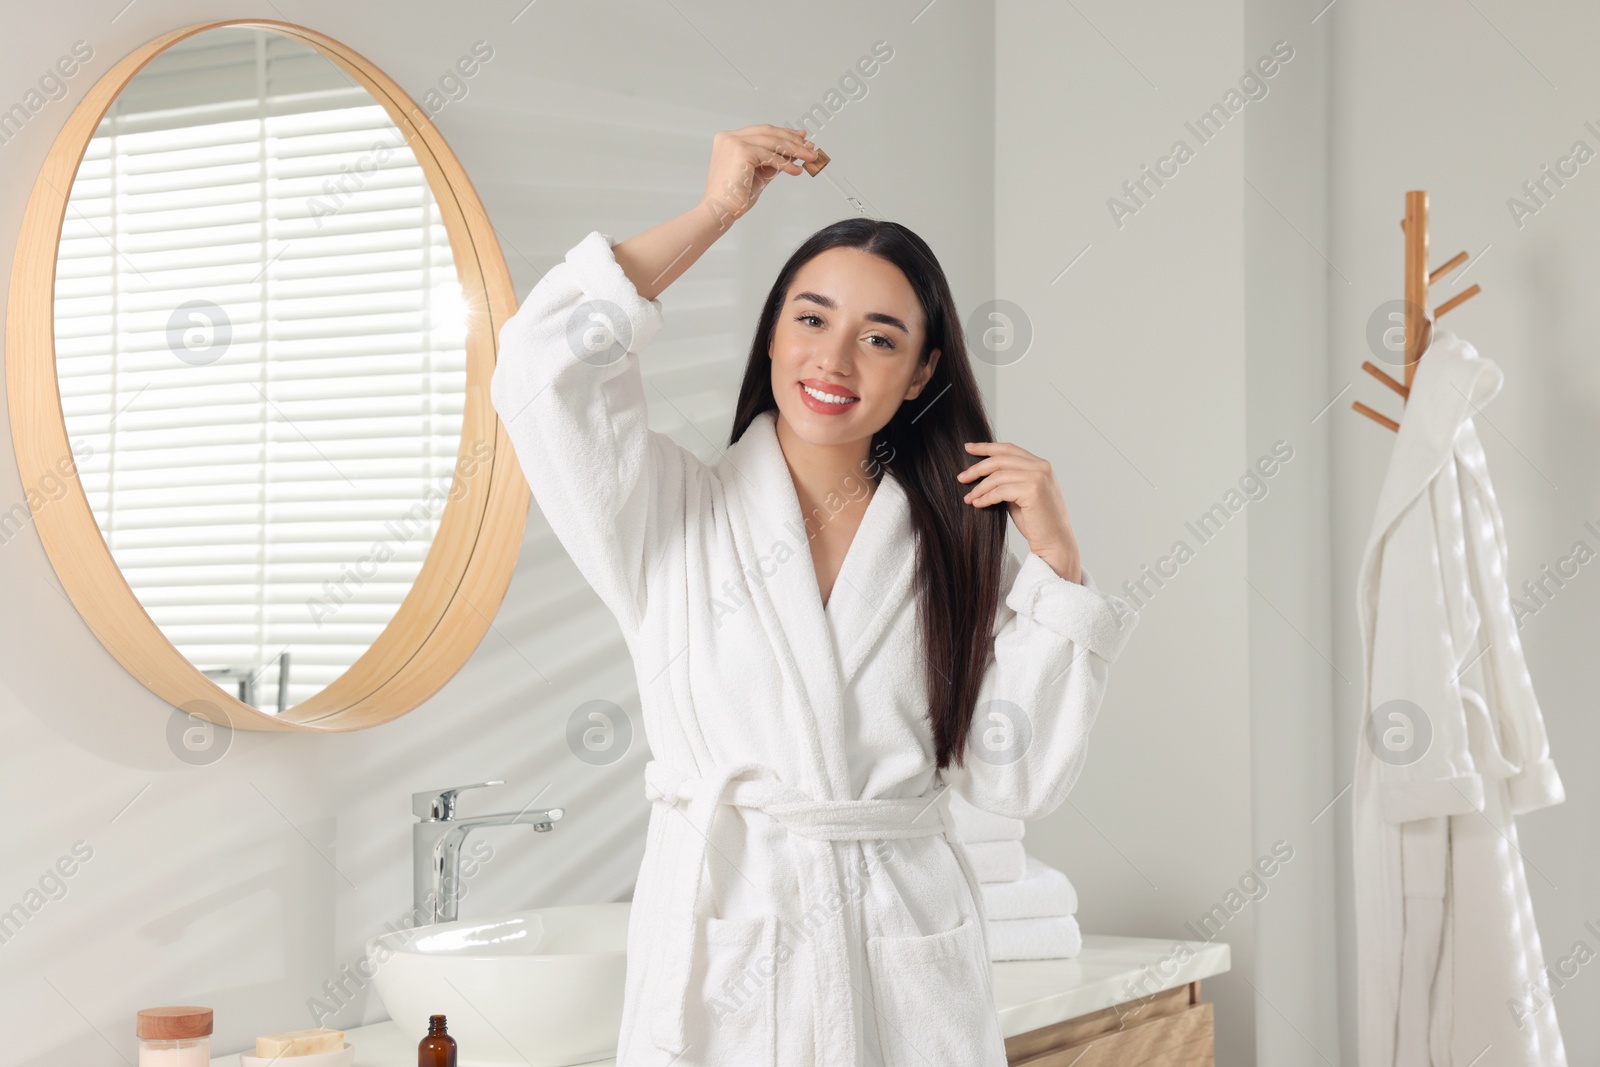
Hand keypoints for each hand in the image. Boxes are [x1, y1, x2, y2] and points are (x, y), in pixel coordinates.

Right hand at [700, 125, 818, 228]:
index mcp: (729, 139)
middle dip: (792, 139)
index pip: (761, 131)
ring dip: (794, 150)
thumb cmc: (735, 197)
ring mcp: (733, 142)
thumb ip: (773, 161)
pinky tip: (796, 170)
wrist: (720, 210)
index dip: (783, 133)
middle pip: (768, 132)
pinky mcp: (741, 151)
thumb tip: (794, 153)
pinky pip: (769, 155)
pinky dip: (785, 163)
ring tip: (809, 158)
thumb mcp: (759, 174)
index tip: (801, 137)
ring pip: (772, 142)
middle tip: (810, 146)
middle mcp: (729, 137)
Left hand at [957, 441, 1081, 582]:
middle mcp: (1041, 467)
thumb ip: (1008, 481)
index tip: (968, 448)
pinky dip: (986, 497)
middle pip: (1000, 459)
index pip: (1008, 449)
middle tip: (961, 478)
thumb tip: (982, 475)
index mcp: (1040, 465)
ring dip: (979, 487)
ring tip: (968, 498)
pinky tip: (977, 504)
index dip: (986, 447)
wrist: (1054, 542)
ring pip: (998, 476)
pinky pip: (1000, 490)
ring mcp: (1038, 477)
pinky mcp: (1033, 490)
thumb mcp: (1020, 495)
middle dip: (977, 468)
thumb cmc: (1036, 522)